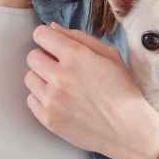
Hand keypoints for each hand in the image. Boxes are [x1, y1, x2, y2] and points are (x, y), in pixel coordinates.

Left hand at [25, 22, 158, 158]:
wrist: (129, 130)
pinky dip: (42, 99)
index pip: (40, 35)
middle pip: (32, 57)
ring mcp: (52, 99)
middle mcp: (60, 76)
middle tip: (61, 68)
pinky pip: (31, 100)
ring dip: (42, 79)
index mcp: (76, 56)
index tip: (53, 45)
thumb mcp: (110, 56)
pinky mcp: (48, 119)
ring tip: (62, 86)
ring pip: (30, 78)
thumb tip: (51, 29)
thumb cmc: (123, 91)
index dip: (47, 38)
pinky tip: (60, 101)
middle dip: (45, 58)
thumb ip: (79, 38)